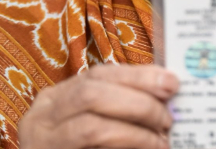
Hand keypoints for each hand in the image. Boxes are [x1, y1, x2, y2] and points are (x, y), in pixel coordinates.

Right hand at [19, 64, 177, 148]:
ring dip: (135, 131)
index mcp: (58, 97)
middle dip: (139, 102)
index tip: (171, 82)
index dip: (138, 76)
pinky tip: (147, 148)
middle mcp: (44, 115)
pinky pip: (91, 145)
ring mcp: (44, 141)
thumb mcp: (96, 118)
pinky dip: (126, 143)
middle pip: (92, 94)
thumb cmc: (85, 144)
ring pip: (91, 125)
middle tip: (168, 117)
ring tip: (160, 138)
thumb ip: (121, 105)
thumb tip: (167, 97)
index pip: (99, 74)